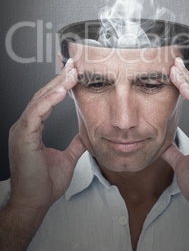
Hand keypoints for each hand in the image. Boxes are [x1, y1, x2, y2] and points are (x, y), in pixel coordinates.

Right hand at [8, 59, 84, 214]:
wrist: (34, 203)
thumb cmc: (44, 183)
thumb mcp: (66, 157)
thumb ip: (74, 143)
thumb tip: (86, 134)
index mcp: (33, 129)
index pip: (47, 100)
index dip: (60, 85)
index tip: (73, 72)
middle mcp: (26, 126)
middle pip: (43, 95)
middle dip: (59, 78)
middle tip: (74, 64)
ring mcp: (22, 130)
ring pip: (39, 100)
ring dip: (56, 85)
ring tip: (72, 73)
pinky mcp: (23, 137)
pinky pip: (35, 113)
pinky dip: (48, 100)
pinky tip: (61, 91)